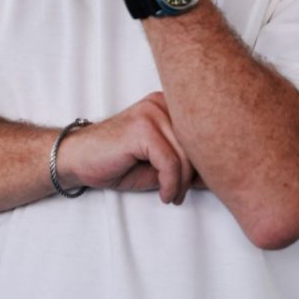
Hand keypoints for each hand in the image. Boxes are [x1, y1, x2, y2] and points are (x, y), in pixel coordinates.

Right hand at [56, 92, 194, 204]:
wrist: (78, 160)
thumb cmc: (119, 162)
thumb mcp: (160, 162)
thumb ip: (186, 162)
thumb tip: (220, 174)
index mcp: (169, 104)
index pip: (203, 131)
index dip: (207, 163)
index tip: (202, 186)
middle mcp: (162, 102)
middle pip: (197, 143)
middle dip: (196, 176)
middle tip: (183, 195)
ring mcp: (151, 112)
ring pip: (186, 154)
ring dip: (182, 184)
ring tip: (172, 196)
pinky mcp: (141, 128)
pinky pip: (170, 161)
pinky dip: (170, 184)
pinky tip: (164, 195)